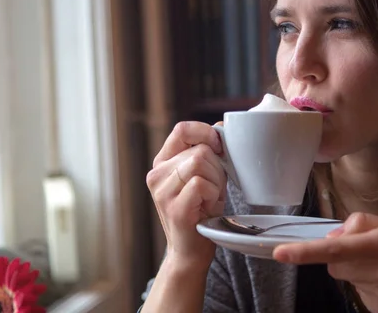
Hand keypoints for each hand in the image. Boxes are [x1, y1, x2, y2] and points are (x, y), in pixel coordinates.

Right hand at [146, 121, 225, 268]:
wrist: (190, 251)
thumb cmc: (201, 210)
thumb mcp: (203, 174)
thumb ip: (207, 151)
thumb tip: (220, 126)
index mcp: (162, 162)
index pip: (182, 129)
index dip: (205, 133)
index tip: (219, 148)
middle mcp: (156, 174)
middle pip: (199, 150)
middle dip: (217, 167)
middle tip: (214, 188)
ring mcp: (162, 192)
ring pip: (200, 163)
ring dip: (216, 181)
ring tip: (210, 197)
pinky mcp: (174, 208)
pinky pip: (200, 184)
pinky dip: (212, 193)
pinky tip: (208, 206)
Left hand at [273, 213, 377, 311]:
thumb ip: (361, 223)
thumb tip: (332, 235)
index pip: (336, 249)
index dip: (305, 252)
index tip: (280, 253)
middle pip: (333, 264)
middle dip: (340, 257)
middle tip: (364, 253)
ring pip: (344, 278)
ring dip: (355, 271)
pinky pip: (357, 293)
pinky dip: (366, 286)